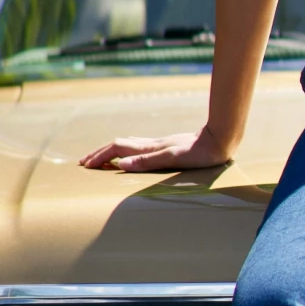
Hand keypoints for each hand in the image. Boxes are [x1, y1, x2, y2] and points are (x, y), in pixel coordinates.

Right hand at [80, 127, 233, 174]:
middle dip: (100, 153)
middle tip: (85, 162)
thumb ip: (148, 161)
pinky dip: (126, 150)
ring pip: (128, 144)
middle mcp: (152, 144)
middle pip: (119, 145)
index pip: (117, 149)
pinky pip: (139, 146)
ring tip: (102, 157)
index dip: (100, 156)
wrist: (220, 140)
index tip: (86, 165)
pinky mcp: (168, 146)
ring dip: (111, 151)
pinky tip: (131, 152)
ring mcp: (160, 144)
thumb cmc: (199, 153)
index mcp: (150, 148)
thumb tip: (121, 163)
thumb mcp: (173, 159)